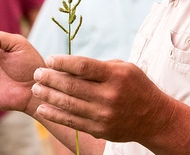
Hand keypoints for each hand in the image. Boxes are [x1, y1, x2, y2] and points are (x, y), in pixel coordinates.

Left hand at [30, 55, 176, 143]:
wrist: (153, 118)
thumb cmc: (135, 86)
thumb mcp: (123, 68)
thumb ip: (98, 67)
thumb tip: (67, 65)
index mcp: (116, 76)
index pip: (83, 66)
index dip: (63, 62)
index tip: (49, 59)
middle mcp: (109, 96)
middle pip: (72, 86)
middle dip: (50, 79)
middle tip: (36, 73)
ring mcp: (104, 114)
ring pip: (68, 104)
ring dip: (48, 96)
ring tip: (35, 89)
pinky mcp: (100, 129)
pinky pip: (72, 121)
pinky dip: (55, 115)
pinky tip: (43, 108)